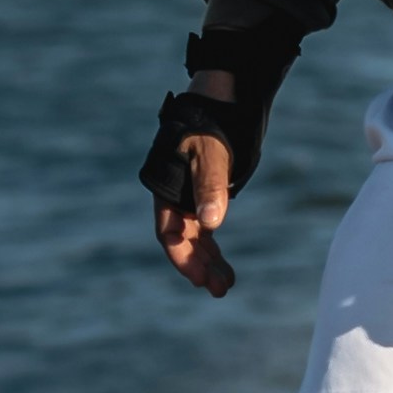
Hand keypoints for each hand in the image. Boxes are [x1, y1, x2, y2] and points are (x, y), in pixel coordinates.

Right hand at [155, 70, 238, 294]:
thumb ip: (211, 186)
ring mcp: (188, 198)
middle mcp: (175, 198)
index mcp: (167, 189)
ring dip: (208, 262)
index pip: (169, 232)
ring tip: (226, 286)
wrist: (221, 103)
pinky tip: (224, 266)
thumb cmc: (210, 125)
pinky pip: (206, 229)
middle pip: (182, 241)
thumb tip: (212, 223)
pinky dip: (214, 248)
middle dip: (198, 266)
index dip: (183, 257)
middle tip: (219, 290)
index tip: (201, 278)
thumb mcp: (210, 153)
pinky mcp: (205, 196)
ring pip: (195, 238)